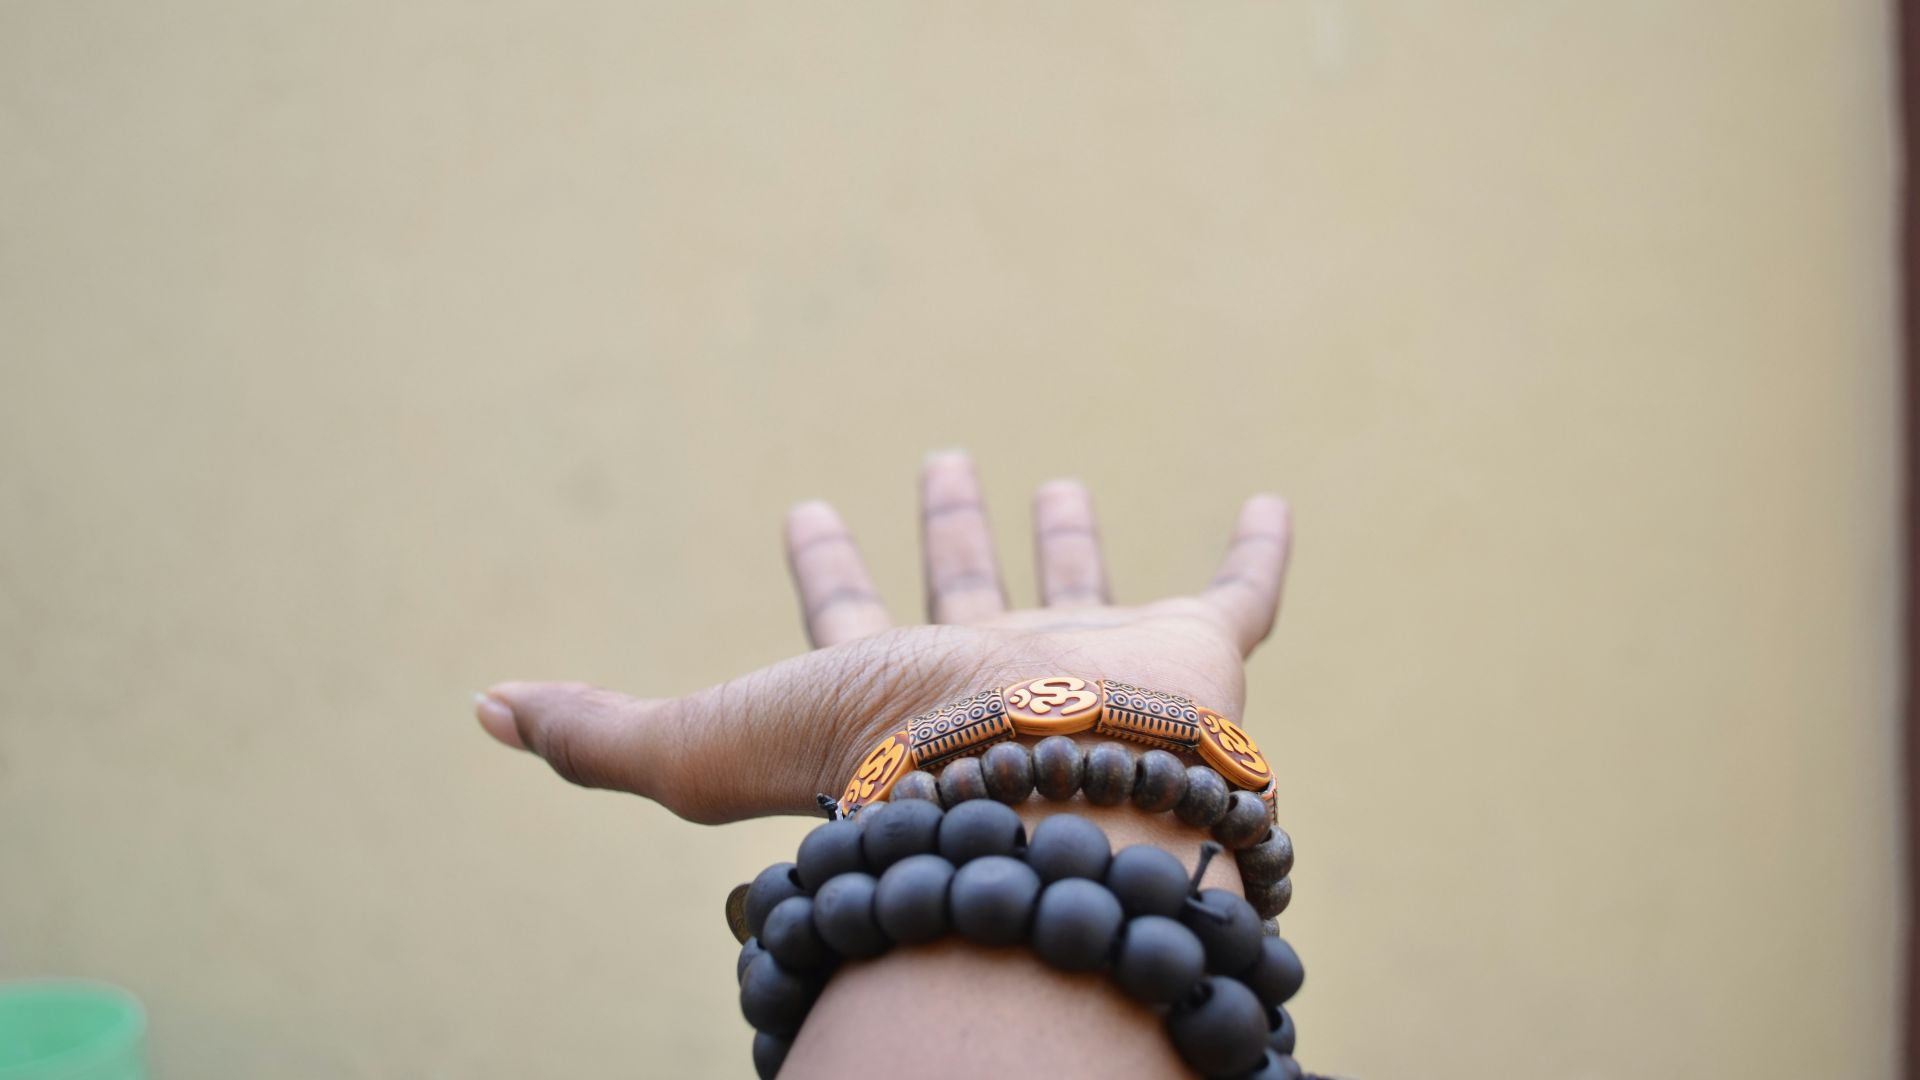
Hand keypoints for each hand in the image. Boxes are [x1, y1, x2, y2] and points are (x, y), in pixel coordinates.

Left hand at [475, 452, 1291, 824]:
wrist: (1058, 775)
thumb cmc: (893, 762)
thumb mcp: (716, 737)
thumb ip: (603, 732)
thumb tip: (478, 711)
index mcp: (894, 687)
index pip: (845, 617)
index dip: (820, 565)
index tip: (800, 511)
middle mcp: (992, 670)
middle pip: (961, 591)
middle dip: (943, 530)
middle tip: (934, 463)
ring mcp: (1098, 657)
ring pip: (1083, 579)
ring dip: (1067, 535)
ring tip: (1057, 476)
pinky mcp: (1198, 646)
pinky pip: (1240, 590)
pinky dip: (1258, 549)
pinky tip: (1269, 501)